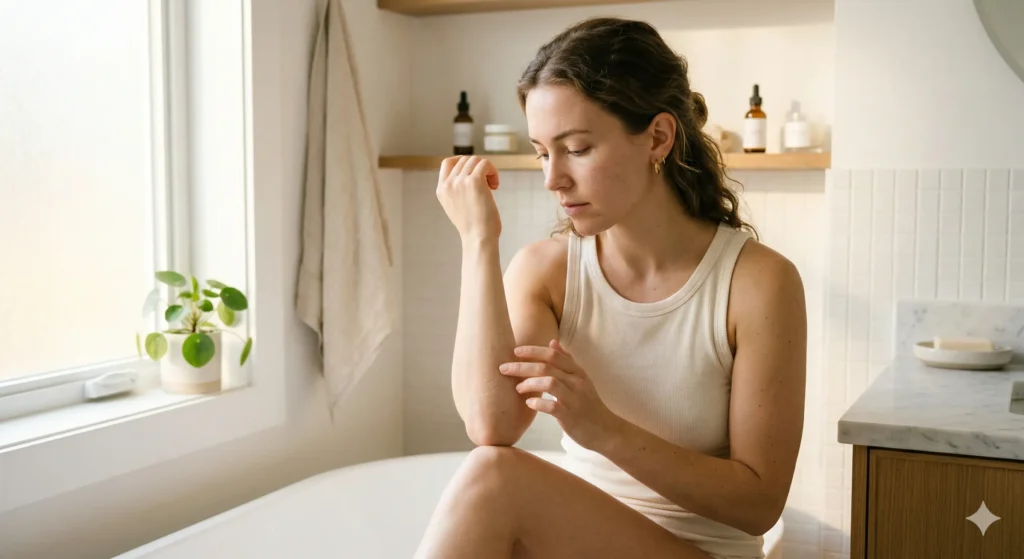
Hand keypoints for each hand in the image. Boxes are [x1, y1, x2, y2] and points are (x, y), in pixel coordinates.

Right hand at [436, 155, 500, 243]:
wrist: (479, 238)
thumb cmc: (473, 226)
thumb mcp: (457, 205)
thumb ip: (457, 189)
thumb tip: (470, 171)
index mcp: (442, 189)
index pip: (447, 162)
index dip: (462, 161)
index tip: (475, 171)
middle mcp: (448, 184)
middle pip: (465, 160)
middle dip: (479, 169)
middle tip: (487, 185)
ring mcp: (460, 181)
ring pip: (476, 160)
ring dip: (487, 170)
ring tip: (492, 186)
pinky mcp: (474, 181)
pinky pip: (486, 164)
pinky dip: (493, 172)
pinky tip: (495, 186)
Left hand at [499, 339, 624, 452]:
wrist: (606, 430)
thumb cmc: (588, 404)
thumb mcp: (581, 379)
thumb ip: (567, 361)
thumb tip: (552, 342)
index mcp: (577, 372)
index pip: (553, 354)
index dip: (532, 351)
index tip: (515, 351)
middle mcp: (577, 382)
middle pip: (546, 367)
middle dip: (522, 366)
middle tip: (503, 368)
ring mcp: (575, 399)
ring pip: (549, 383)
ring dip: (529, 383)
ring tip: (517, 388)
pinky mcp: (572, 417)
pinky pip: (552, 406)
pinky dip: (538, 403)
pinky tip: (528, 403)